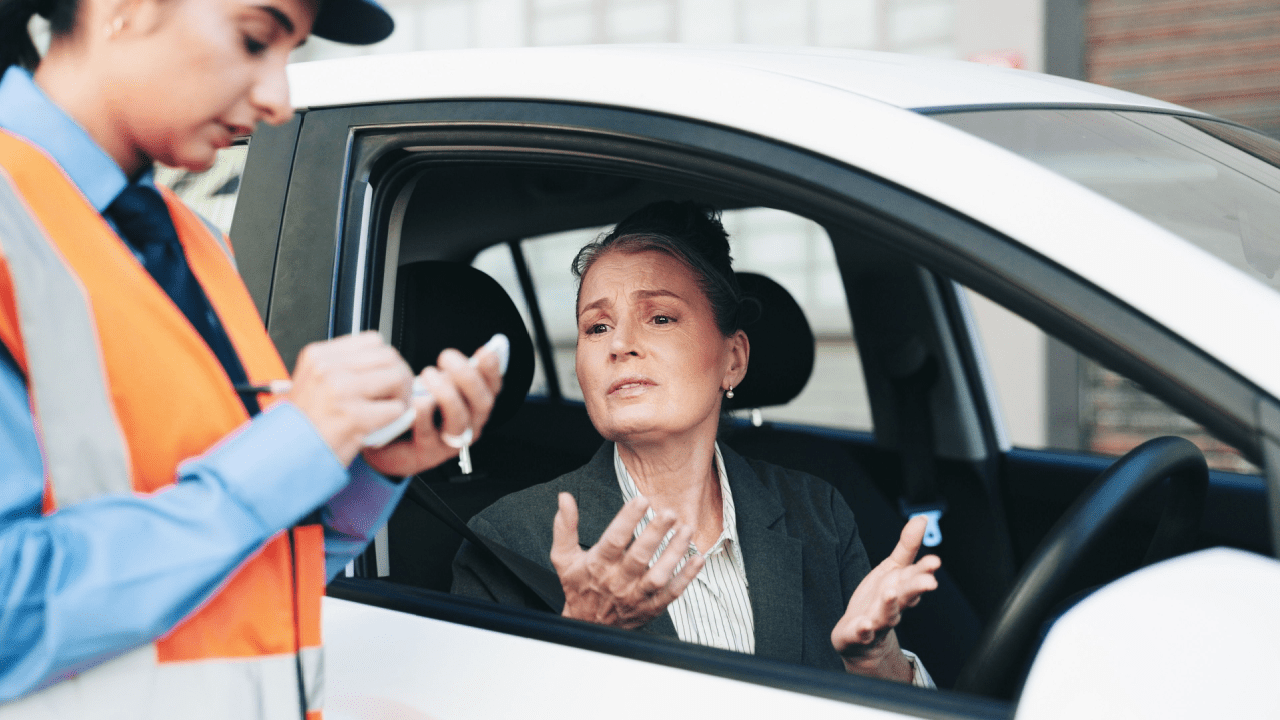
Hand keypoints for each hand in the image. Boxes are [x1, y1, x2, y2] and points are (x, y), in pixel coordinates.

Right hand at [288, 331, 414, 466]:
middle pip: (389, 357)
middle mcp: (328, 369)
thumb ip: (342, 368)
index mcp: (318, 356)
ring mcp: (341, 391)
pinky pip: (395, 410)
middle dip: (401, 377)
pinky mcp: (353, 417)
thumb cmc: (301, 425)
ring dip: (402, 397)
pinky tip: (382, 427)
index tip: (386, 375)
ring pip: (397, 378)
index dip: (386, 360)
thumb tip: (379, 362)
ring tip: (391, 411)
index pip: (372, 341)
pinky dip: (396, 420)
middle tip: (397, 395)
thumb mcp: (311, 382)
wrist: (285, 455)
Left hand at [362, 343, 502, 476]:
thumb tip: (478, 349)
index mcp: (474, 407)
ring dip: (446, 394)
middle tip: (447, 357)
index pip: (492, 388)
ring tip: (428, 375)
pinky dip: (423, 414)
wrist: (389, 439)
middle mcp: (469, 425)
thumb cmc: (416, 408)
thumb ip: (455, 372)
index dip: (492, 371)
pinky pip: (428, 433)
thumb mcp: (438, 385)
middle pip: (482, 403)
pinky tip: (416, 399)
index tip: (485, 352)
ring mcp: (450, 442)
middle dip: (467, 377)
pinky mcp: (427, 453)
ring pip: (459, 420)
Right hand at [551, 493, 705, 628]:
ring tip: (686, 529)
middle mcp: (618, 582)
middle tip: (669, 512)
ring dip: (674, 553)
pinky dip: (686, 577)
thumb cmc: (578, 587)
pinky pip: (671, 594)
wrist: (587, 627)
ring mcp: (636, 597)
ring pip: (658, 575)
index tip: (641, 500)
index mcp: (597, 566)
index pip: (614, 541)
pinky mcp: (651, 608)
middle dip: (655, 534)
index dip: (627, 520)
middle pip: (639, 557)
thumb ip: (565, 527)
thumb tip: (564, 498)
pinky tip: (697, 559)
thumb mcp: (564, 558)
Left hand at [831, 515, 939, 681]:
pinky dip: (863, 630)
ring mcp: (876, 622)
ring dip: (889, 605)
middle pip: (906, 596)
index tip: (935, 562)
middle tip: (929, 582)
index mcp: (902, 589)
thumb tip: (922, 519)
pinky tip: (863, 625)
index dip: (925, 570)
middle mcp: (892, 606)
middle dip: (917, 588)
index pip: (915, 578)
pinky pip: (861, 634)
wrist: (861, 640)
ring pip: (886, 615)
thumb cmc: (879, 600)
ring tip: (890, 592)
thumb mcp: (893, 570)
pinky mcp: (858, 635)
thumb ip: (908, 547)